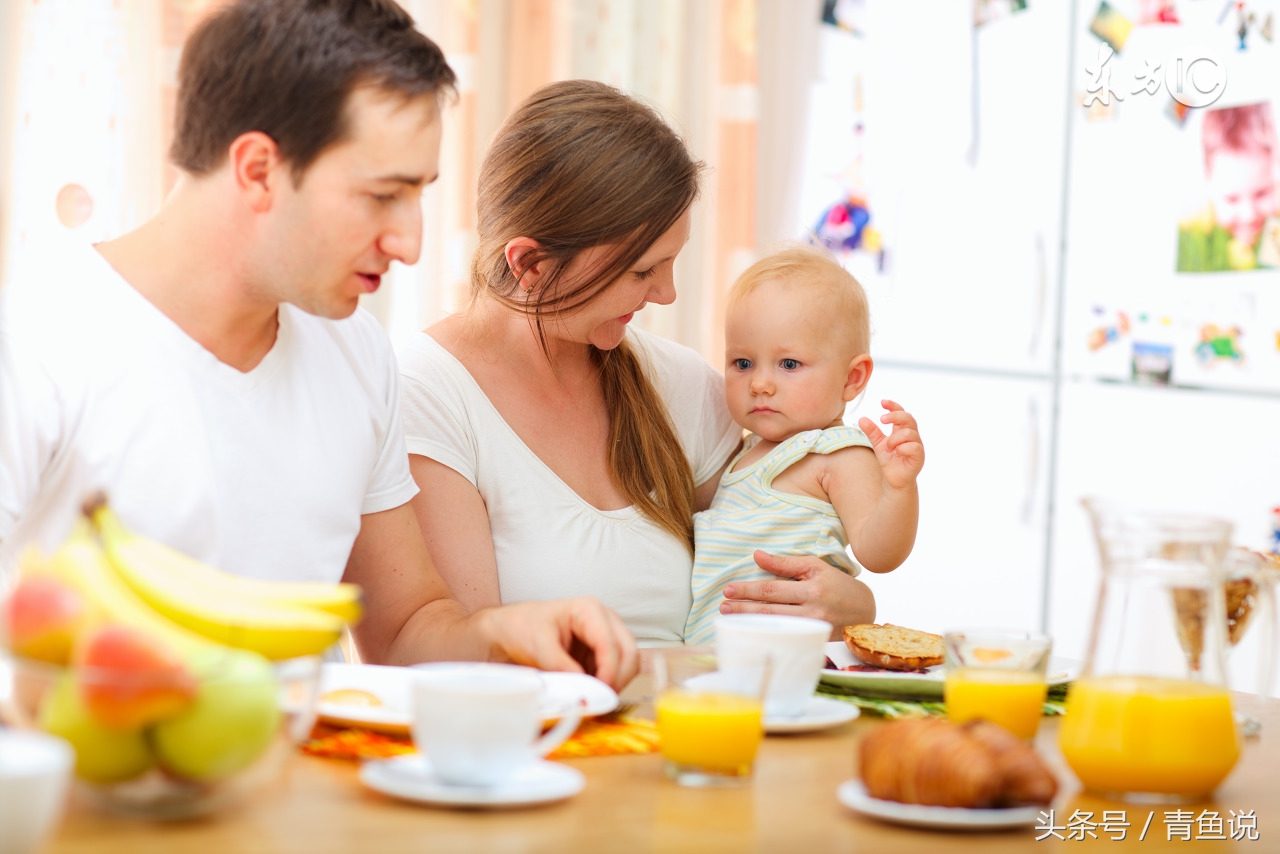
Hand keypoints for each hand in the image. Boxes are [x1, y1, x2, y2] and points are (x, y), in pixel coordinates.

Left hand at [477, 597, 638, 690]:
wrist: (512, 631)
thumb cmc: (524, 628)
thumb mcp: (538, 646)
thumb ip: (562, 666)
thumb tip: (584, 687)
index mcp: (589, 610)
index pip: (611, 644)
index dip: (609, 671)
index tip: (600, 693)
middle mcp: (605, 619)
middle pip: (628, 652)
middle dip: (618, 679)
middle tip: (601, 700)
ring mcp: (607, 635)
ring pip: (629, 662)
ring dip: (616, 682)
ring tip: (595, 697)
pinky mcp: (604, 652)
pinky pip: (618, 670)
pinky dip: (610, 684)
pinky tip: (593, 692)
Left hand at [719, 551, 875, 635]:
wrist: (865, 610)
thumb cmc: (837, 584)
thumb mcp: (814, 566)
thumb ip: (784, 563)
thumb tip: (756, 556)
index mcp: (812, 590)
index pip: (773, 590)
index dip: (749, 590)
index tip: (729, 590)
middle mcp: (813, 612)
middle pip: (771, 611)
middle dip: (744, 609)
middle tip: (723, 607)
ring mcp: (814, 631)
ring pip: (776, 627)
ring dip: (751, 623)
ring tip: (730, 618)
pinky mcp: (816, 643)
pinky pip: (786, 639)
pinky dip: (767, 635)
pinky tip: (752, 633)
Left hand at [857, 399, 923, 490]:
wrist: (894, 480)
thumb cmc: (889, 461)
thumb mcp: (878, 444)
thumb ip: (872, 432)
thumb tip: (861, 418)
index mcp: (903, 431)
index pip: (902, 413)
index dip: (894, 406)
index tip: (882, 402)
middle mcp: (912, 436)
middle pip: (909, 419)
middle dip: (896, 416)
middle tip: (882, 419)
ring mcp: (917, 446)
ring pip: (910, 433)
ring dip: (895, 438)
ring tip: (887, 447)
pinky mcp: (919, 457)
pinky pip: (914, 447)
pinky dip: (903, 447)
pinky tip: (896, 452)